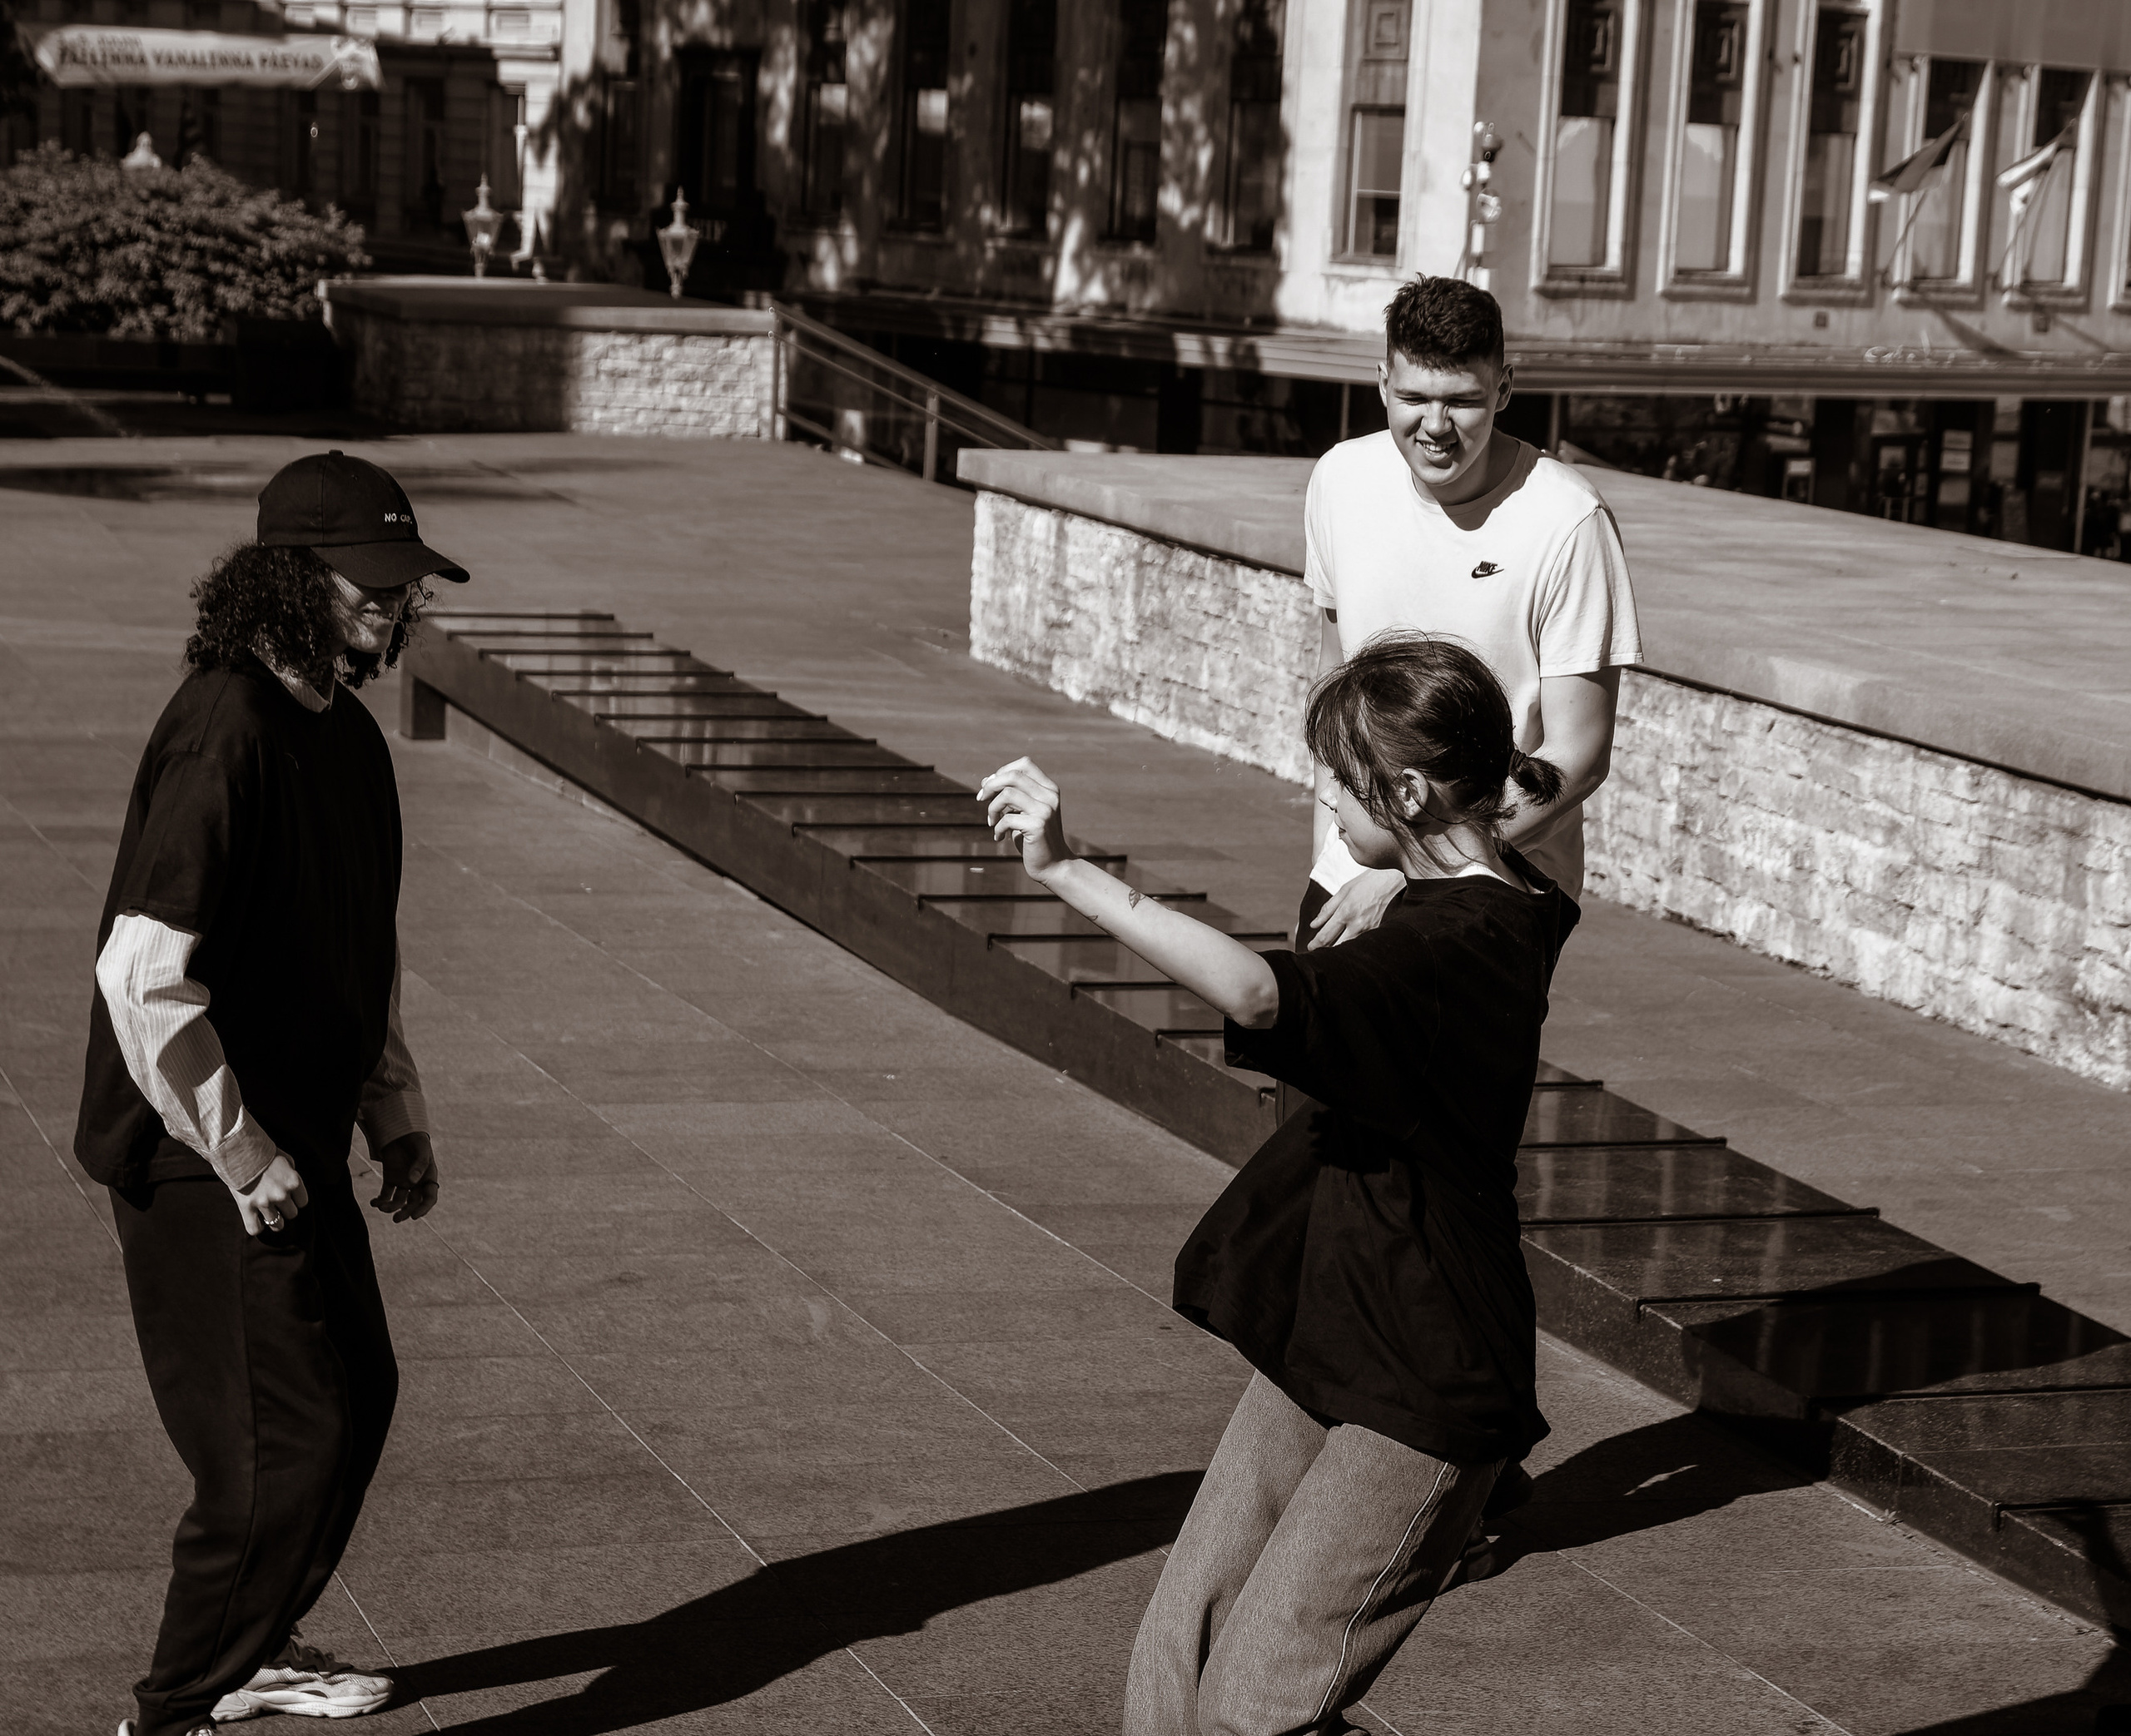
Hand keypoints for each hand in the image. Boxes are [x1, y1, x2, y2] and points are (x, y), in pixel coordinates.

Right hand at [233, 1152, 308, 1236]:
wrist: (239, 1150)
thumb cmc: (263, 1153)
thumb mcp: (285, 1159)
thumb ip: (292, 1173)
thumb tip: (293, 1186)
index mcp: (293, 1182)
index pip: (303, 1202)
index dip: (296, 1200)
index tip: (289, 1197)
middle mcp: (281, 1194)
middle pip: (292, 1214)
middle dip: (286, 1209)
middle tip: (277, 1204)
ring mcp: (264, 1202)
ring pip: (277, 1225)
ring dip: (274, 1221)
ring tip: (269, 1215)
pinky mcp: (246, 1207)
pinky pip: (254, 1229)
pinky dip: (256, 1227)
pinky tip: (256, 1221)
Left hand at [371, 1131, 439, 1222]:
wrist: (400, 1130)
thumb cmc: (415, 1138)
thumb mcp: (421, 1148)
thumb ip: (420, 1164)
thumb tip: (412, 1182)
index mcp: (428, 1177)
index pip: (430, 1198)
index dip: (424, 1209)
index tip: (414, 1216)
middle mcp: (417, 1183)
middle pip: (413, 1203)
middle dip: (405, 1212)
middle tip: (396, 1219)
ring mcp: (403, 1181)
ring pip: (398, 1201)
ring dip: (390, 1207)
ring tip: (381, 1207)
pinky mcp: (390, 1179)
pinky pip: (385, 1194)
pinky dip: (379, 1200)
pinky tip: (373, 1203)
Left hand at [977, 758, 1073, 878]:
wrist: (1053, 865)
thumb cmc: (1034, 838)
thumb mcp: (1021, 813)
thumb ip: (1009, 796)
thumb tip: (986, 780)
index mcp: (1049, 789)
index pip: (1025, 764)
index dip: (1003, 771)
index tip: (991, 787)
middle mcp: (1050, 796)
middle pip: (1013, 776)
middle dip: (991, 786)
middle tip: (981, 799)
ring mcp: (1045, 810)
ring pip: (1007, 794)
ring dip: (992, 808)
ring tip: (992, 822)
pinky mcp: (1038, 826)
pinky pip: (1007, 818)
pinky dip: (997, 828)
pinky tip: (999, 837)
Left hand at [1306, 867, 1406, 949]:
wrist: (1394, 880)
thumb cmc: (1368, 882)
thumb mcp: (1344, 891)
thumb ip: (1327, 909)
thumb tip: (1314, 924)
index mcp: (1345, 912)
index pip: (1325, 936)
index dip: (1315, 945)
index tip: (1310, 947)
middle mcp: (1357, 924)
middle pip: (1336, 947)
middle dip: (1326, 951)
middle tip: (1318, 952)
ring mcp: (1370, 930)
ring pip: (1350, 947)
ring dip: (1340, 948)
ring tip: (1333, 946)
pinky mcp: (1380, 931)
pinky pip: (1363, 942)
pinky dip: (1355, 945)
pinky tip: (1351, 942)